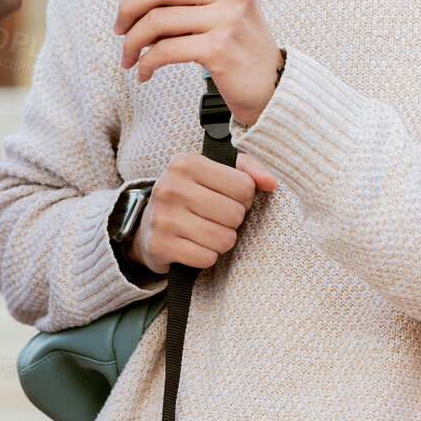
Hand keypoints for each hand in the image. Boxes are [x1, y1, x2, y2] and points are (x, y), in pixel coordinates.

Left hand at [112, 0, 282, 125]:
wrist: (272, 87)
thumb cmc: (240, 47)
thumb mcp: (229, 9)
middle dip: (128, 7)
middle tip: (119, 26)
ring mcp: (227, 20)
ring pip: (157, 21)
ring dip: (132, 41)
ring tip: (127, 55)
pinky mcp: (218, 49)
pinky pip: (164, 51)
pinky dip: (146, 63)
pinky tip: (144, 72)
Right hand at [125, 150, 277, 272]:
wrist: (148, 225)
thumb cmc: (191, 195)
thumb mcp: (214, 172)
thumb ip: (247, 169)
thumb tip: (272, 183)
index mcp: (186, 162)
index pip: (244, 186)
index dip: (243, 198)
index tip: (226, 198)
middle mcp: (170, 186)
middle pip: (235, 214)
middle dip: (233, 221)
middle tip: (216, 218)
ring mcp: (162, 217)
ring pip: (224, 239)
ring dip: (221, 241)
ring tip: (206, 232)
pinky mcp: (159, 245)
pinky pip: (206, 258)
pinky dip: (206, 257)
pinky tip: (194, 246)